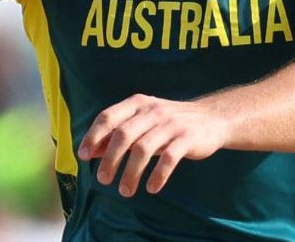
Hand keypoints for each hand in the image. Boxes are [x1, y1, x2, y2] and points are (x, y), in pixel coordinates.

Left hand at [76, 94, 228, 196]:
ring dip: (131, 172)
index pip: (108, 116)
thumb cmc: (168, 123)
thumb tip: (89, 150)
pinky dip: (158, 175)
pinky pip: (169, 158)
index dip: (93, 136)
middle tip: (102, 179)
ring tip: (125, 191)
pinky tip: (152, 188)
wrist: (211, 118)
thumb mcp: (142, 123)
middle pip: (124, 134)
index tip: (83, 156)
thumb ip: (117, 134)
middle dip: (110, 159)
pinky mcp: (188, 138)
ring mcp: (171, 124)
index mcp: (138, 103)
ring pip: (144, 148)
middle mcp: (153, 110)